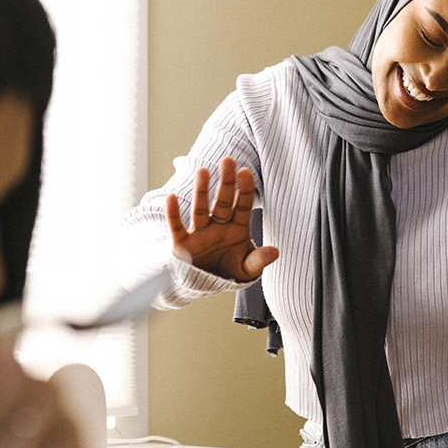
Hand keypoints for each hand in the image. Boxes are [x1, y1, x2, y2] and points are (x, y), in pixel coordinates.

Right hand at [164, 156, 279, 281]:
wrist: (206, 287)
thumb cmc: (228, 273)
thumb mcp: (247, 270)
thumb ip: (258, 260)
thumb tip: (275, 252)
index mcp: (237, 229)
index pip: (243, 206)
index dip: (245, 189)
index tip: (246, 172)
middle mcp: (218, 226)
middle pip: (223, 201)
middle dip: (226, 182)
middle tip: (228, 160)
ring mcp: (200, 233)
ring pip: (201, 209)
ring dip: (202, 191)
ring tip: (203, 172)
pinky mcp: (183, 244)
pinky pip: (177, 227)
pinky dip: (173, 214)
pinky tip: (172, 197)